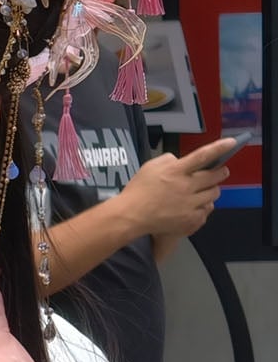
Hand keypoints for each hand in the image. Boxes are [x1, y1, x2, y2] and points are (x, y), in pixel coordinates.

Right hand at [118, 137, 235, 241]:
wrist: (131, 216)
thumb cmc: (138, 190)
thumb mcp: (149, 166)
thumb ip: (168, 160)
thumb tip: (182, 161)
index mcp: (175, 171)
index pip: (202, 156)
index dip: (219, 148)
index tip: (232, 142)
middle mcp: (185, 186)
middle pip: (214, 176)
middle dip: (220, 172)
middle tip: (220, 171)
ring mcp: (189, 204)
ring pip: (214, 193)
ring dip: (212, 189)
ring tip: (203, 190)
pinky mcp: (190, 219)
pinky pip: (207, 209)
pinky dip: (203, 206)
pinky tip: (193, 205)